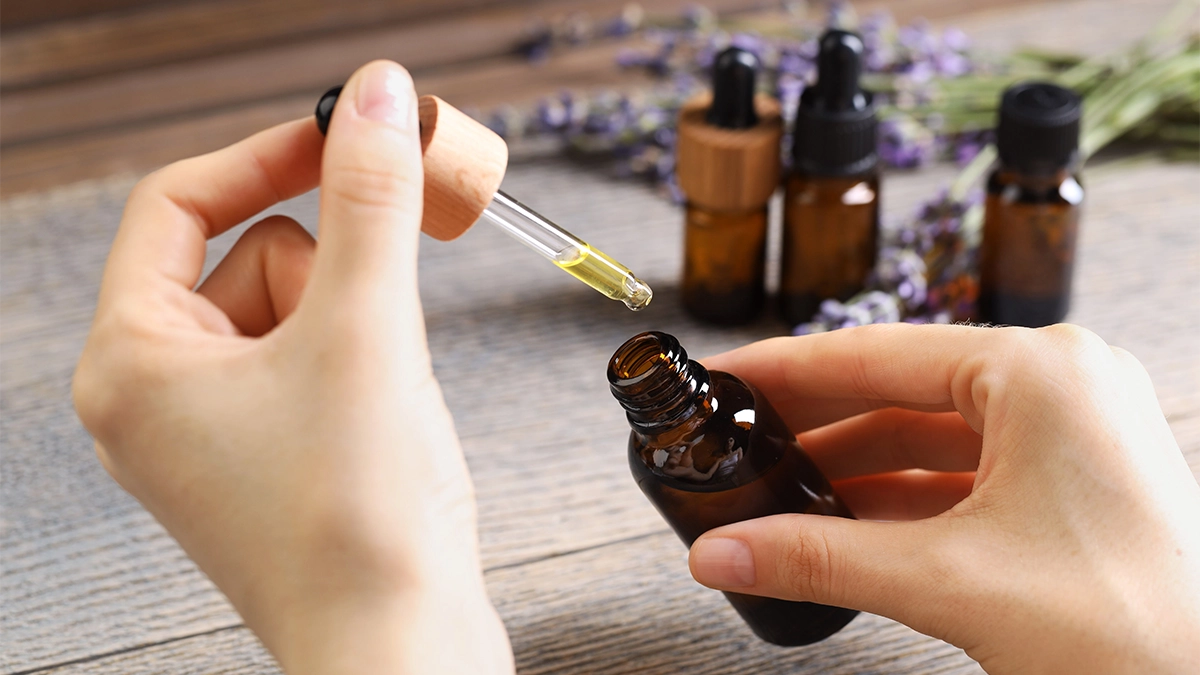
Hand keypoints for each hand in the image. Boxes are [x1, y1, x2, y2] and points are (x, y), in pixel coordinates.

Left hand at [72, 61, 512, 674]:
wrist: (400, 650)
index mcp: (132, 361)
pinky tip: (384, 416)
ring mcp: (210, 431)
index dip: (267, 156)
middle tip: (385, 299)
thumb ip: (370, 199)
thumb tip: (377, 97)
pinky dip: (361, 362)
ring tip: (384, 388)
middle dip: (330, 269)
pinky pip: (311, 360)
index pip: (177, 203)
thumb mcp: (365, 330)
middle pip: (247, 256)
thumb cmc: (356, 524)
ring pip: (291, 308)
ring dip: (355, 320)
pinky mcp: (265, 455)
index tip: (347, 134)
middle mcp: (154, 395)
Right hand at [688, 323, 1199, 673]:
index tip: (721, 378)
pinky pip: (961, 477)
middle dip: (813, 424)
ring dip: (851, 469)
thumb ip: (820, 560)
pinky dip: (897, 500)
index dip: (785, 370)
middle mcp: (1058, 386)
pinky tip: (838, 523)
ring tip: (771, 490)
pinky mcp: (1069, 484)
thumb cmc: (1133, 635)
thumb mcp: (950, 583)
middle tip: (731, 438)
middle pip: (899, 392)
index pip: (875, 355)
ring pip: (929, 438)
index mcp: (1039, 374)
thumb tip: (719, 553)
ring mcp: (1069, 433)